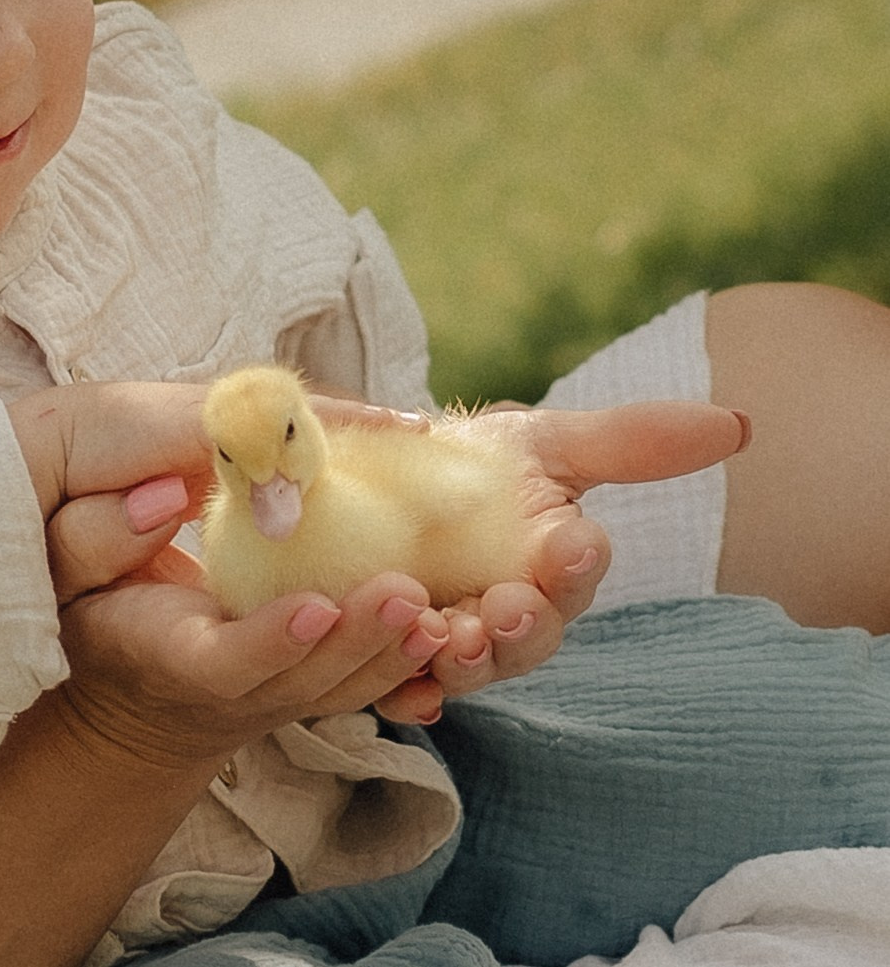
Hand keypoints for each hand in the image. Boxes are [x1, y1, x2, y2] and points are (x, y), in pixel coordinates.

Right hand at [25, 386, 450, 770]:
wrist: (138, 696)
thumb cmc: (98, 612)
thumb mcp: (66, 578)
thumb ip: (91, 538)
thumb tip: (158, 495)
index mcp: (170, 659)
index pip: (224, 663)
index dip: (273, 639)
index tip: (317, 603)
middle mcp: (232, 694)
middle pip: (305, 681)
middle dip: (358, 639)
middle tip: (407, 592)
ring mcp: (278, 701)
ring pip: (345, 688)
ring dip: (395, 652)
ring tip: (440, 608)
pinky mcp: (312, 692)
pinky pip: (365, 684)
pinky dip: (407, 660)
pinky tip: (449, 623)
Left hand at [373, 399, 750, 722]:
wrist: (383, 478)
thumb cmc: (476, 464)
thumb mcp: (543, 442)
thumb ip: (631, 441)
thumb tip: (737, 426)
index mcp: (552, 570)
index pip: (576, 574)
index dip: (576, 565)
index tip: (570, 543)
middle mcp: (510, 617)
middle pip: (529, 640)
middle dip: (523, 626)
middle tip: (508, 606)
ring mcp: (451, 643)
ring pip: (470, 671)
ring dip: (468, 662)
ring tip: (451, 634)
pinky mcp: (392, 659)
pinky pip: (403, 692)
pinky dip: (408, 695)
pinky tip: (405, 692)